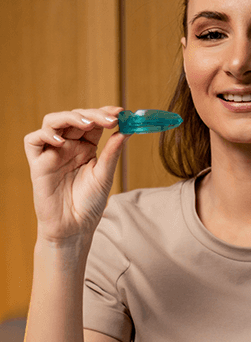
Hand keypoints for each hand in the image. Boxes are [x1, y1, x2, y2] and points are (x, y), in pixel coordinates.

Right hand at [24, 106, 128, 243]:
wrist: (74, 228)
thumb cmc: (89, 204)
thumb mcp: (105, 176)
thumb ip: (112, 153)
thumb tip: (125, 130)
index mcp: (86, 147)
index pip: (93, 122)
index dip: (105, 113)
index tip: (121, 112)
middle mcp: (68, 146)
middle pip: (75, 118)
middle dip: (93, 114)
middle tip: (110, 118)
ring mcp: (52, 153)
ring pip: (52, 122)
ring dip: (70, 117)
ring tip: (88, 123)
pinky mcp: (38, 164)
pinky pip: (32, 141)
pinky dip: (44, 135)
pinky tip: (61, 140)